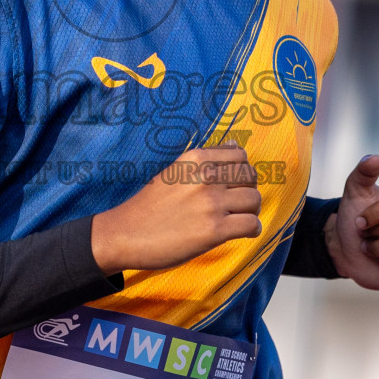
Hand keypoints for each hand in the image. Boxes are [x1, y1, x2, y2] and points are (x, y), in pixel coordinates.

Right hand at [91, 143, 261, 274]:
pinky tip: (240, 233)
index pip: (239, 155)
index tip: (232, 184)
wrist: (125, 233)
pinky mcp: (214, 230)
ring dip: (251, 211)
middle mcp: (205, 176)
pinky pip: (252, 225)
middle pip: (250, 176)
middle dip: (248, 189)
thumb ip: (204, 160)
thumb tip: (234, 145)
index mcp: (195, 159)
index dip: (241, 171)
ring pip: (254, 200)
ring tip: (239, 219)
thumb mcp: (175, 171)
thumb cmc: (149, 205)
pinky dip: (252, 229)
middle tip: (237, 204)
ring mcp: (210, 203)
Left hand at [324, 155, 378, 290]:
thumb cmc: (357, 216)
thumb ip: (363, 171)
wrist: (350, 249)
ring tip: (375, 248)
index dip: (376, 212)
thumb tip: (377, 159)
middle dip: (374, 233)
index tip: (360, 220)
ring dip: (378, 250)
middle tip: (369, 234)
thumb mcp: (355, 191)